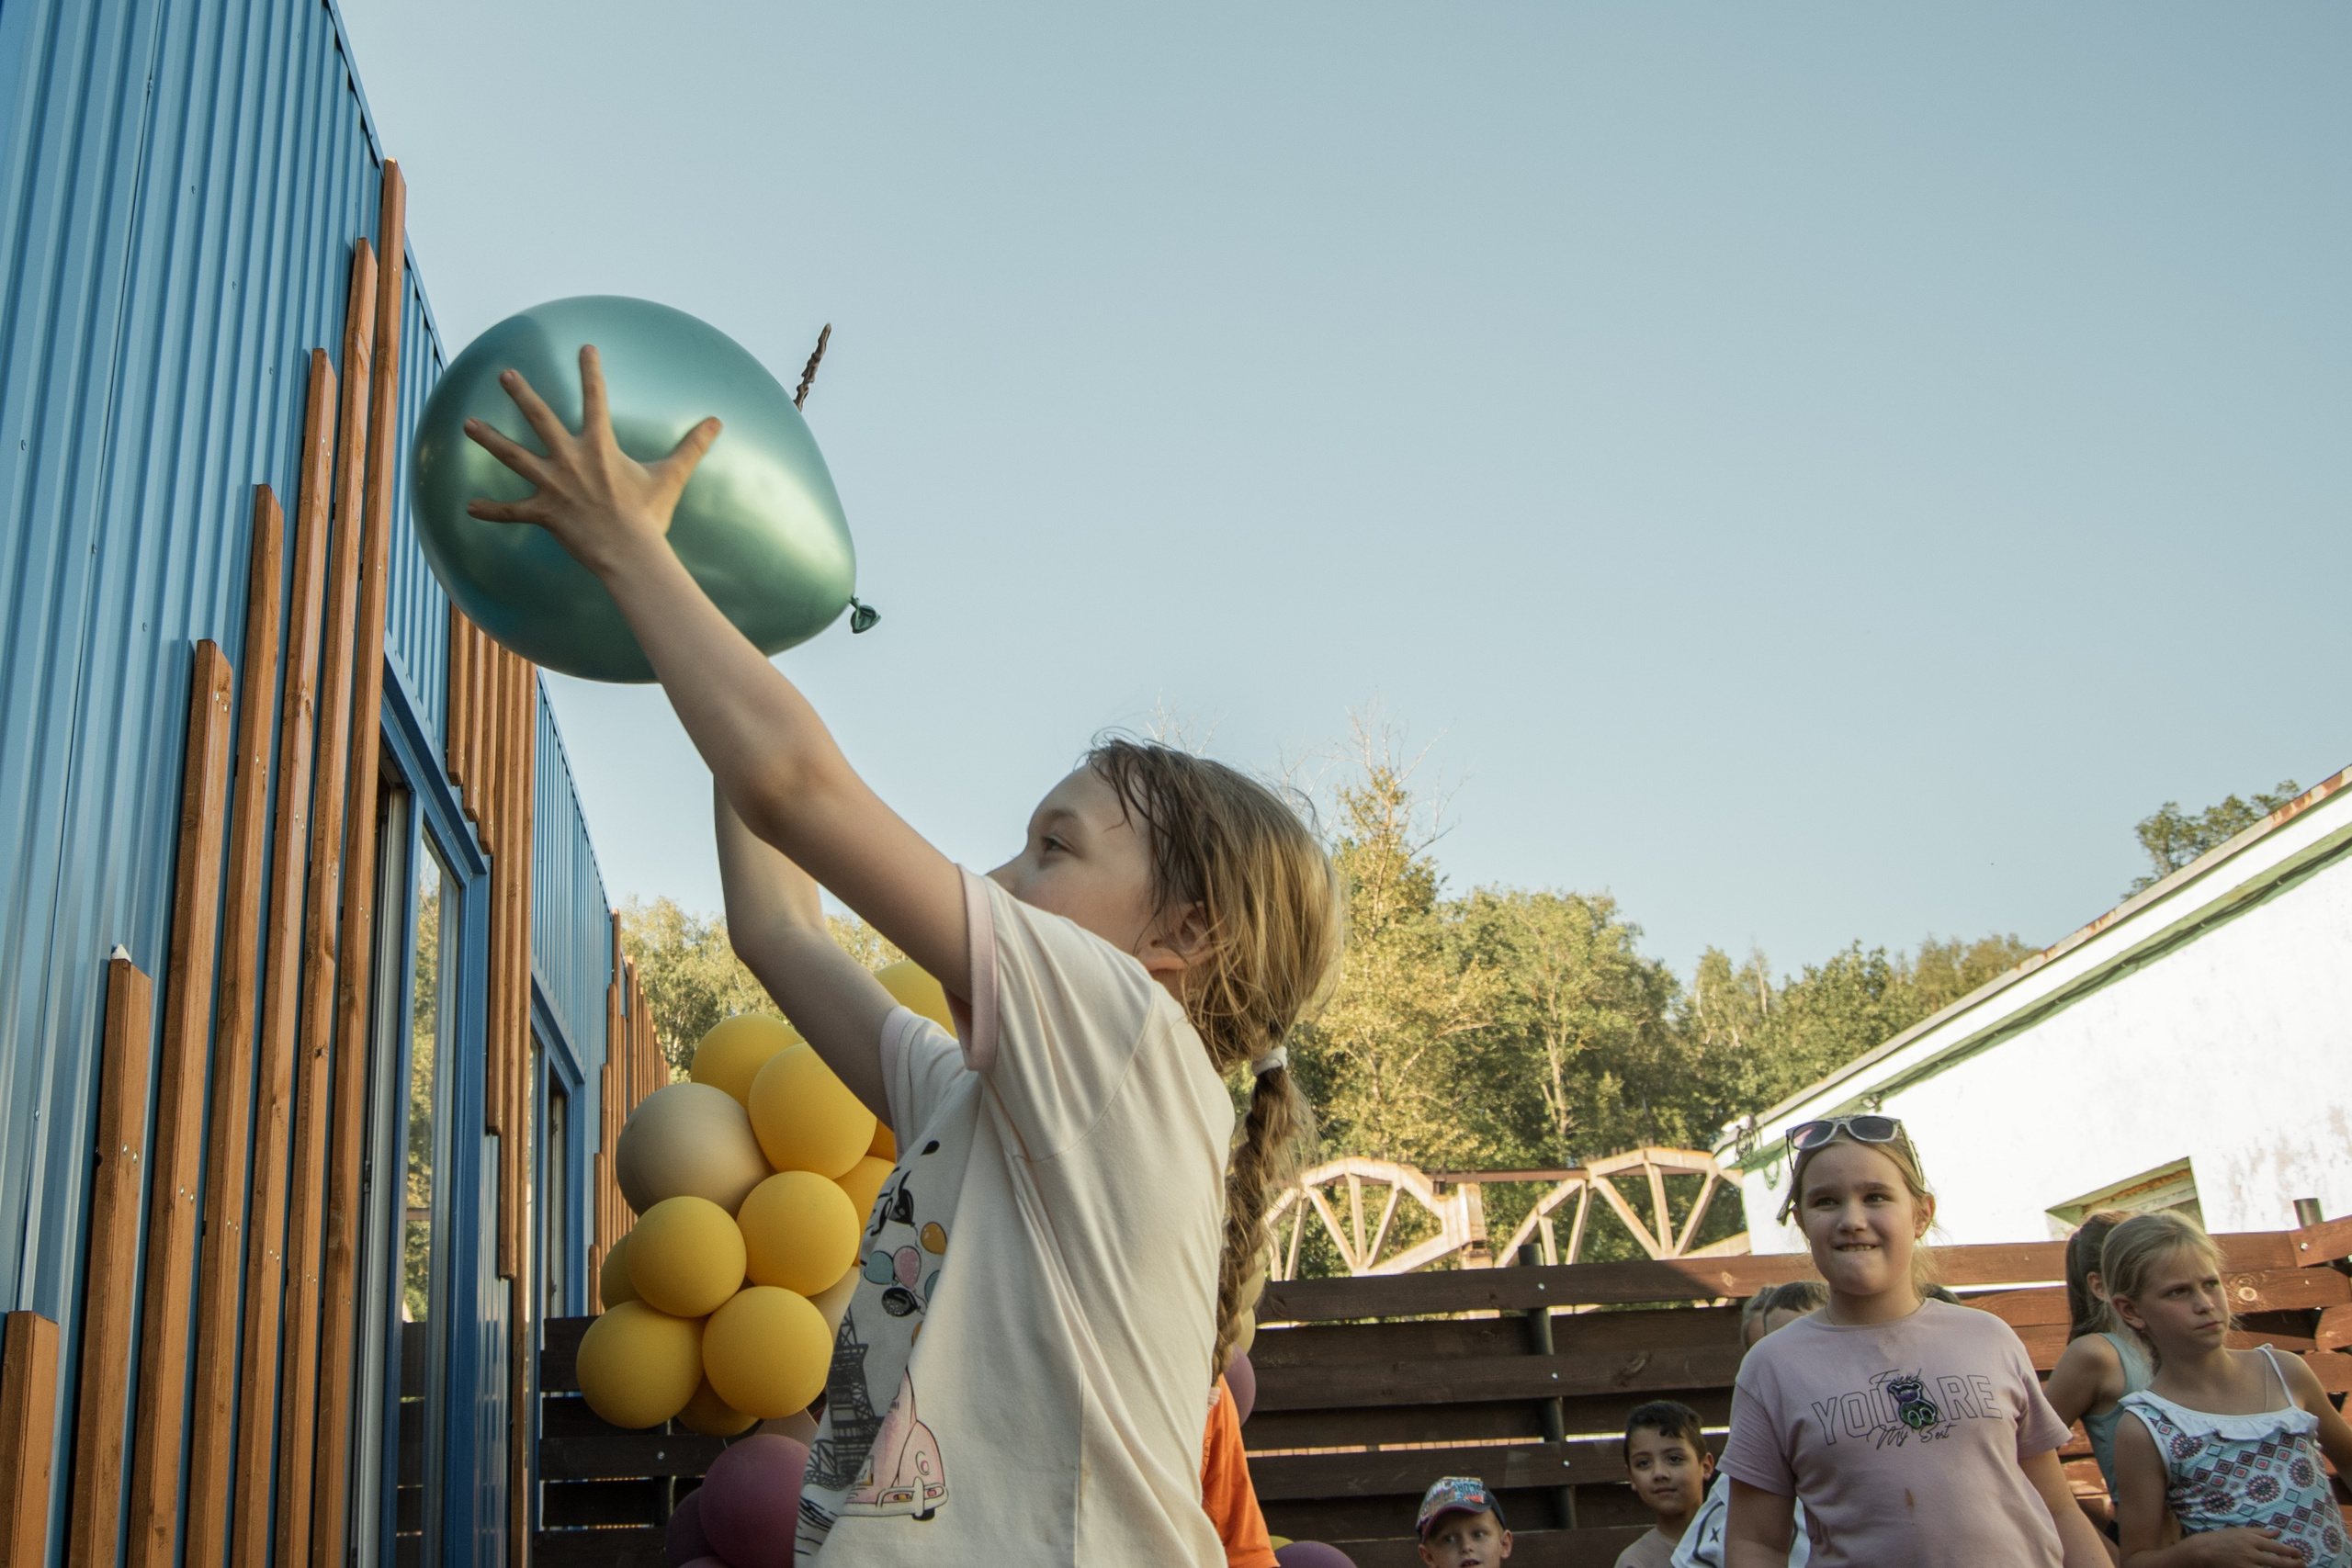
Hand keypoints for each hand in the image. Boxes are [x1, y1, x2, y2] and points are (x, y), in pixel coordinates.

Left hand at [463, 345, 719, 578]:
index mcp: (599, 446)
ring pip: (513, 455)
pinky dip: (491, 511)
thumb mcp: (671, 476)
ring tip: (467, 424)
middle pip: (540, 418)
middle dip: (522, 393)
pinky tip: (469, 508)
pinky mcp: (544, 512)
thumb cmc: (650, 514)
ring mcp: (553, 484)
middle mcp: (570, 458)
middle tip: (505, 375)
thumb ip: (692, 446)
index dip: (591, 371)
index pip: (595, 398)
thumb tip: (717, 422)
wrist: (630, 551)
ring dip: (489, 439)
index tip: (584, 347)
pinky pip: (512, 511)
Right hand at [2183, 1527, 2304, 1566]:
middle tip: (2303, 1564)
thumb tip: (2278, 1532)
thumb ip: (2260, 1532)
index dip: (2290, 1551)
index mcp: (2251, 1539)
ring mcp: (2246, 1565)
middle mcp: (2251, 1552)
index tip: (2300, 1554)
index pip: (2276, 1547)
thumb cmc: (2221, 1539)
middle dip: (2293, 1564)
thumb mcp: (2240, 1531)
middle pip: (2277, 1561)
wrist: (2202, 1551)